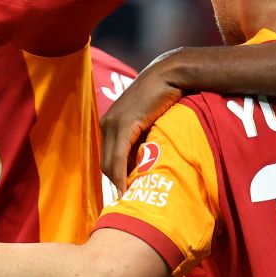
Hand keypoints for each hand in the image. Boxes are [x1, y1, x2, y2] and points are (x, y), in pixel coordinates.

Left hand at [101, 51, 185, 192]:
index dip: (115, 177)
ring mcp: (113, 123)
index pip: (107, 157)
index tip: (125, 193)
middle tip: (127, 201)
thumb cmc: (164, 95)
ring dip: (117, 183)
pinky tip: (127, 187)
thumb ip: (143, 136)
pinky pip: (119, 157)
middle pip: (105, 163)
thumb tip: (148, 156)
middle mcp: (107, 123)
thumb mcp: (149, 119)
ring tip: (129, 199)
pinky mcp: (125, 124)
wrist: (169, 75)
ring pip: (109, 163)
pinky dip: (121, 175)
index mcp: (110, 123)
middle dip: (114, 184)